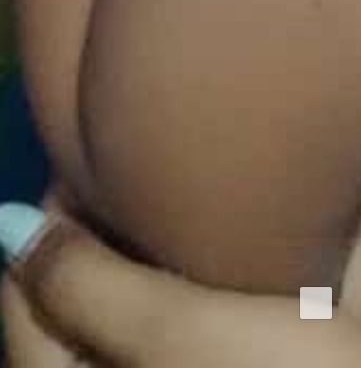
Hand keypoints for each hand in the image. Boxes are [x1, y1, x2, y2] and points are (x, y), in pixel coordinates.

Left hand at [0, 193, 360, 365]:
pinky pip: (157, 345)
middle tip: (109, 176)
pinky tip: (191, 257)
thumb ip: (84, 284)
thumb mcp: (176, 335)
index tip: (75, 166)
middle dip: (76, 254)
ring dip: (118, 273)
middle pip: (62, 333)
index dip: (38, 240)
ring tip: (146, 204)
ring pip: (112, 337)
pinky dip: (158, 297)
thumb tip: (11, 229)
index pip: (25, 323)